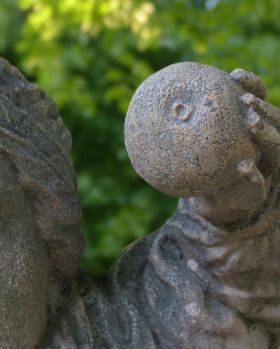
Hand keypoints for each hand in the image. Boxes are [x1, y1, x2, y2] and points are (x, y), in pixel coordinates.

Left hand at [125, 62, 279, 224]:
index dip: (251, 84)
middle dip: (263, 107)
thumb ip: (179, 129)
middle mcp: (262, 146)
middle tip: (246, 100)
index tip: (235, 74)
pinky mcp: (257, 192)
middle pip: (275, 121)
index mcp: (248, 130)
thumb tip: (151, 104)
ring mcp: (264, 169)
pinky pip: (260, 184)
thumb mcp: (187, 148)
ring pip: (276, 149)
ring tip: (252, 124)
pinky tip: (244, 168)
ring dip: (267, 134)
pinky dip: (254, 175)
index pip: (256, 100)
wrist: (210, 205)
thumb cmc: (199, 171)